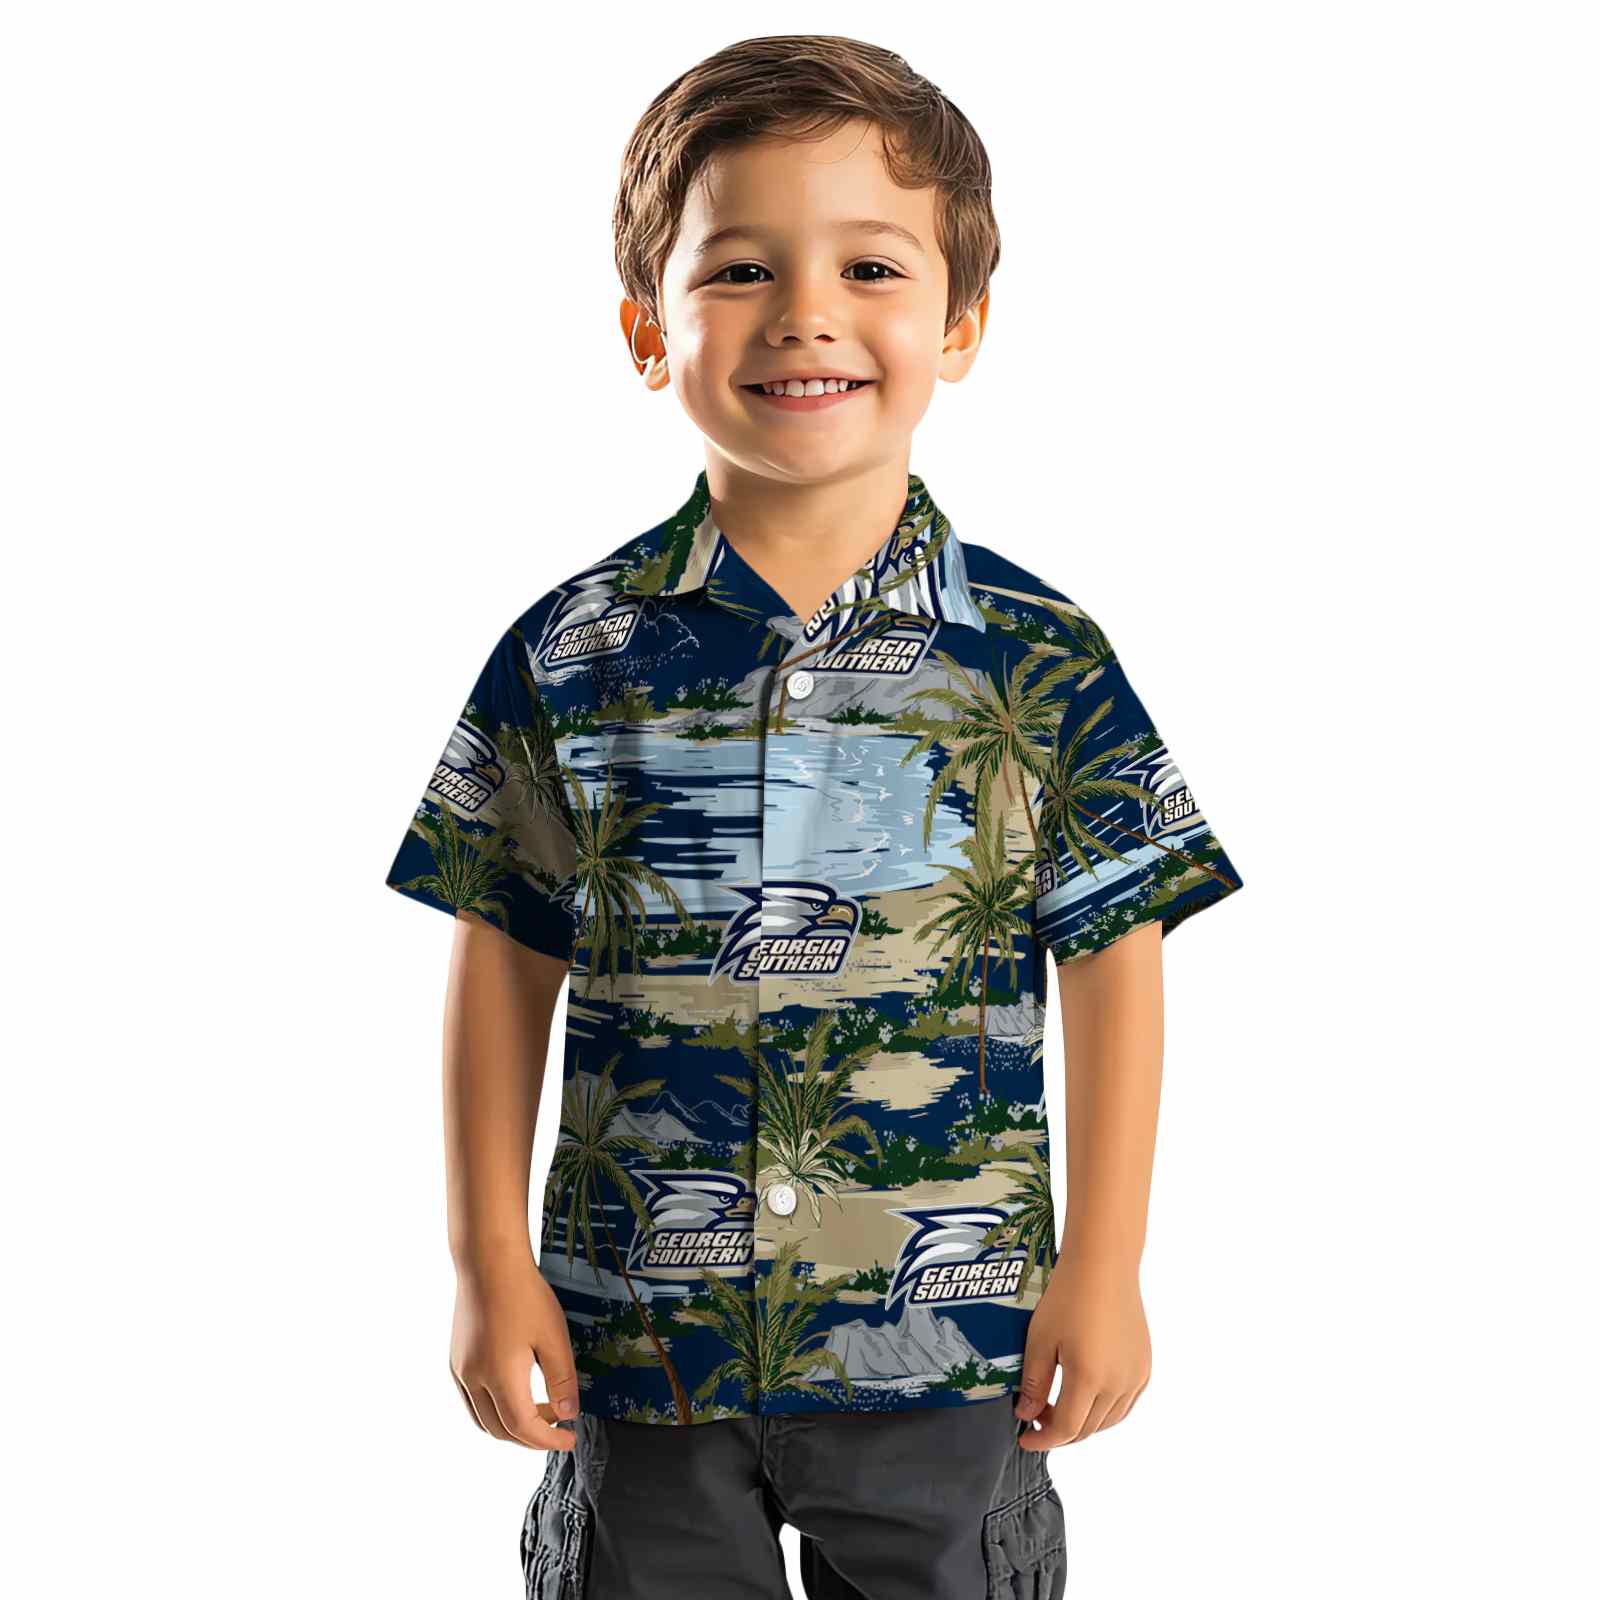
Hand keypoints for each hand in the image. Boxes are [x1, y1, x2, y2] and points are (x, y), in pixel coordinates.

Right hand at [449, 1251, 581, 1450]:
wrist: (488, 1261)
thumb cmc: (524, 1294)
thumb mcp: (554, 1337)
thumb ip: (562, 1380)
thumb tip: (567, 1414)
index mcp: (500, 1377)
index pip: (524, 1428)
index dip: (549, 1440)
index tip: (569, 1439)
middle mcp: (474, 1380)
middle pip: (501, 1430)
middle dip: (532, 1437)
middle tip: (558, 1426)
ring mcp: (460, 1370)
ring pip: (483, 1419)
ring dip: (511, 1426)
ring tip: (541, 1410)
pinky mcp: (455, 1359)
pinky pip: (472, 1401)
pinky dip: (494, 1409)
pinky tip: (516, 1392)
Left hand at [1012, 1254, 1151, 1450]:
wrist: (1103, 1266)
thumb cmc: (1067, 1296)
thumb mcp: (1040, 1339)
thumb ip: (1034, 1383)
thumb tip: (1027, 1415)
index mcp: (1089, 1378)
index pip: (1067, 1429)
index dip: (1044, 1440)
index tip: (1025, 1438)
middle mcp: (1118, 1384)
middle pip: (1088, 1429)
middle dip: (1060, 1431)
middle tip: (1037, 1418)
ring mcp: (1135, 1376)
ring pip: (1108, 1420)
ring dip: (1083, 1423)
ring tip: (1059, 1407)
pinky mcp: (1144, 1367)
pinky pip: (1125, 1404)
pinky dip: (1105, 1410)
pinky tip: (1086, 1395)